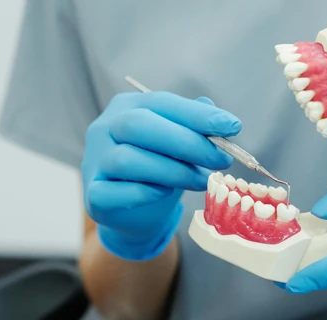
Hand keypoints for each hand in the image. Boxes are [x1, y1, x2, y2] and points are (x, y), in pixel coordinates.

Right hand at [82, 92, 239, 260]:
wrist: (134, 214)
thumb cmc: (158, 172)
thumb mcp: (178, 147)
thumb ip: (193, 130)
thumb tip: (219, 121)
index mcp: (126, 107)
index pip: (160, 102)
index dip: (197, 115)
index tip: (233, 126)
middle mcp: (104, 129)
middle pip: (139, 125)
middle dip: (186, 141)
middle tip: (220, 159)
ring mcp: (94, 162)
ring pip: (127, 159)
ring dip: (172, 170)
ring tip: (199, 180)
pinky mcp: (93, 195)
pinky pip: (113, 192)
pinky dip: (143, 193)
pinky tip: (164, 193)